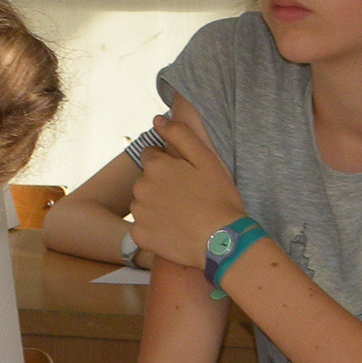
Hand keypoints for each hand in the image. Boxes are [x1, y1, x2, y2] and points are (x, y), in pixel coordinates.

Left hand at [129, 115, 249, 271]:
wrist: (222, 242)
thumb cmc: (218, 198)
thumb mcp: (206, 159)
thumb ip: (180, 134)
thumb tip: (158, 120)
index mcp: (155, 166)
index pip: (152, 156)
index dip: (170, 164)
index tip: (186, 177)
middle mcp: (140, 187)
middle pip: (147, 179)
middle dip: (162, 184)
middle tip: (188, 197)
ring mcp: (139, 213)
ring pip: (144, 202)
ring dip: (157, 205)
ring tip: (183, 215)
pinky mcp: (140, 235)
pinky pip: (143, 227)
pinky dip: (155, 228)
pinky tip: (175, 230)